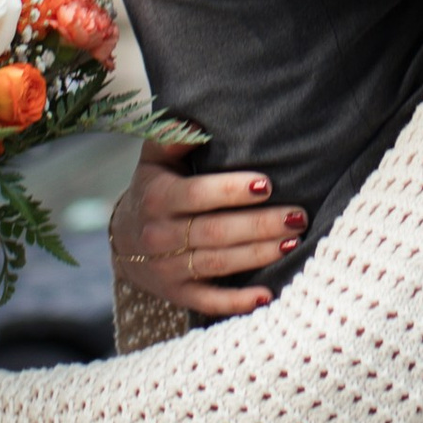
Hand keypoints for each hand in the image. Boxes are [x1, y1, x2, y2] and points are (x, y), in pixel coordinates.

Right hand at [111, 145, 302, 322]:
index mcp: (158, 198)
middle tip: (298, 216)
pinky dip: (238, 302)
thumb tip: (196, 120)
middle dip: (260, 225)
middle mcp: (160, 235)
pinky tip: (267, 295)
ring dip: (258, 255)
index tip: (268, 184)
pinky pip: (210, 301)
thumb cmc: (154, 189)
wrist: (124, 240)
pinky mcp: (179, 294)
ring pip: (218, 264)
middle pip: (215, 232)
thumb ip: (173, 137)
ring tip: (293, 242)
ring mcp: (168, 269)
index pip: (197, 195)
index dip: (231, 191)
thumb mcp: (155, 159)